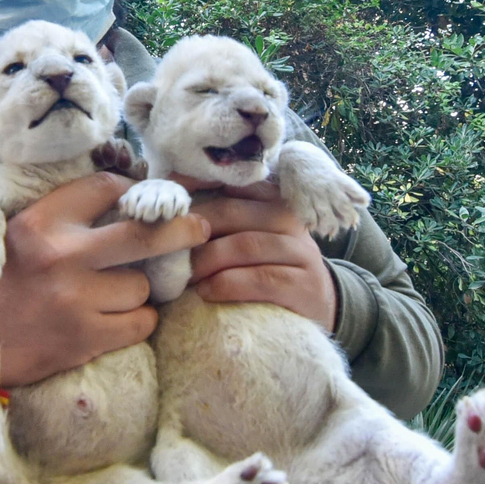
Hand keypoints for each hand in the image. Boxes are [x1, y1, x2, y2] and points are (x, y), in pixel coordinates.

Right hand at [0, 172, 211, 385]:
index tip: (140, 202)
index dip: (129, 192)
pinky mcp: (85, 337)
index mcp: (43, 221)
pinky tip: (116, 320)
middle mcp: (64, 255)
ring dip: (137, 290)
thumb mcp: (16, 231)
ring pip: (141, 285)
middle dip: (181, 229)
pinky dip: (136, 322)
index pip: (106, 189)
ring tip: (112, 295)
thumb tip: (123, 200)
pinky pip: (140, 322)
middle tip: (198, 228)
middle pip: (146, 233)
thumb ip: (62, 216)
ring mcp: (77, 299)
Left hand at [174, 175, 337, 328]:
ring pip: (245, 245)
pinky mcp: (303, 284)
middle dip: (193, 230)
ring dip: (207, 260)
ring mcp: (300, 250)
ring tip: (184, 276)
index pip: (230, 182)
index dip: (193, 186)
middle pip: (232, 212)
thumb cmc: (270, 263)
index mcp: (271, 198)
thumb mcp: (250, 232)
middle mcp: (288, 218)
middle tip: (166, 248)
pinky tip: (206, 292)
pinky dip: (227, 284)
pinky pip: (261, 279)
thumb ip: (221, 216)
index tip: (164, 200)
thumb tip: (169, 209)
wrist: (320, 301)